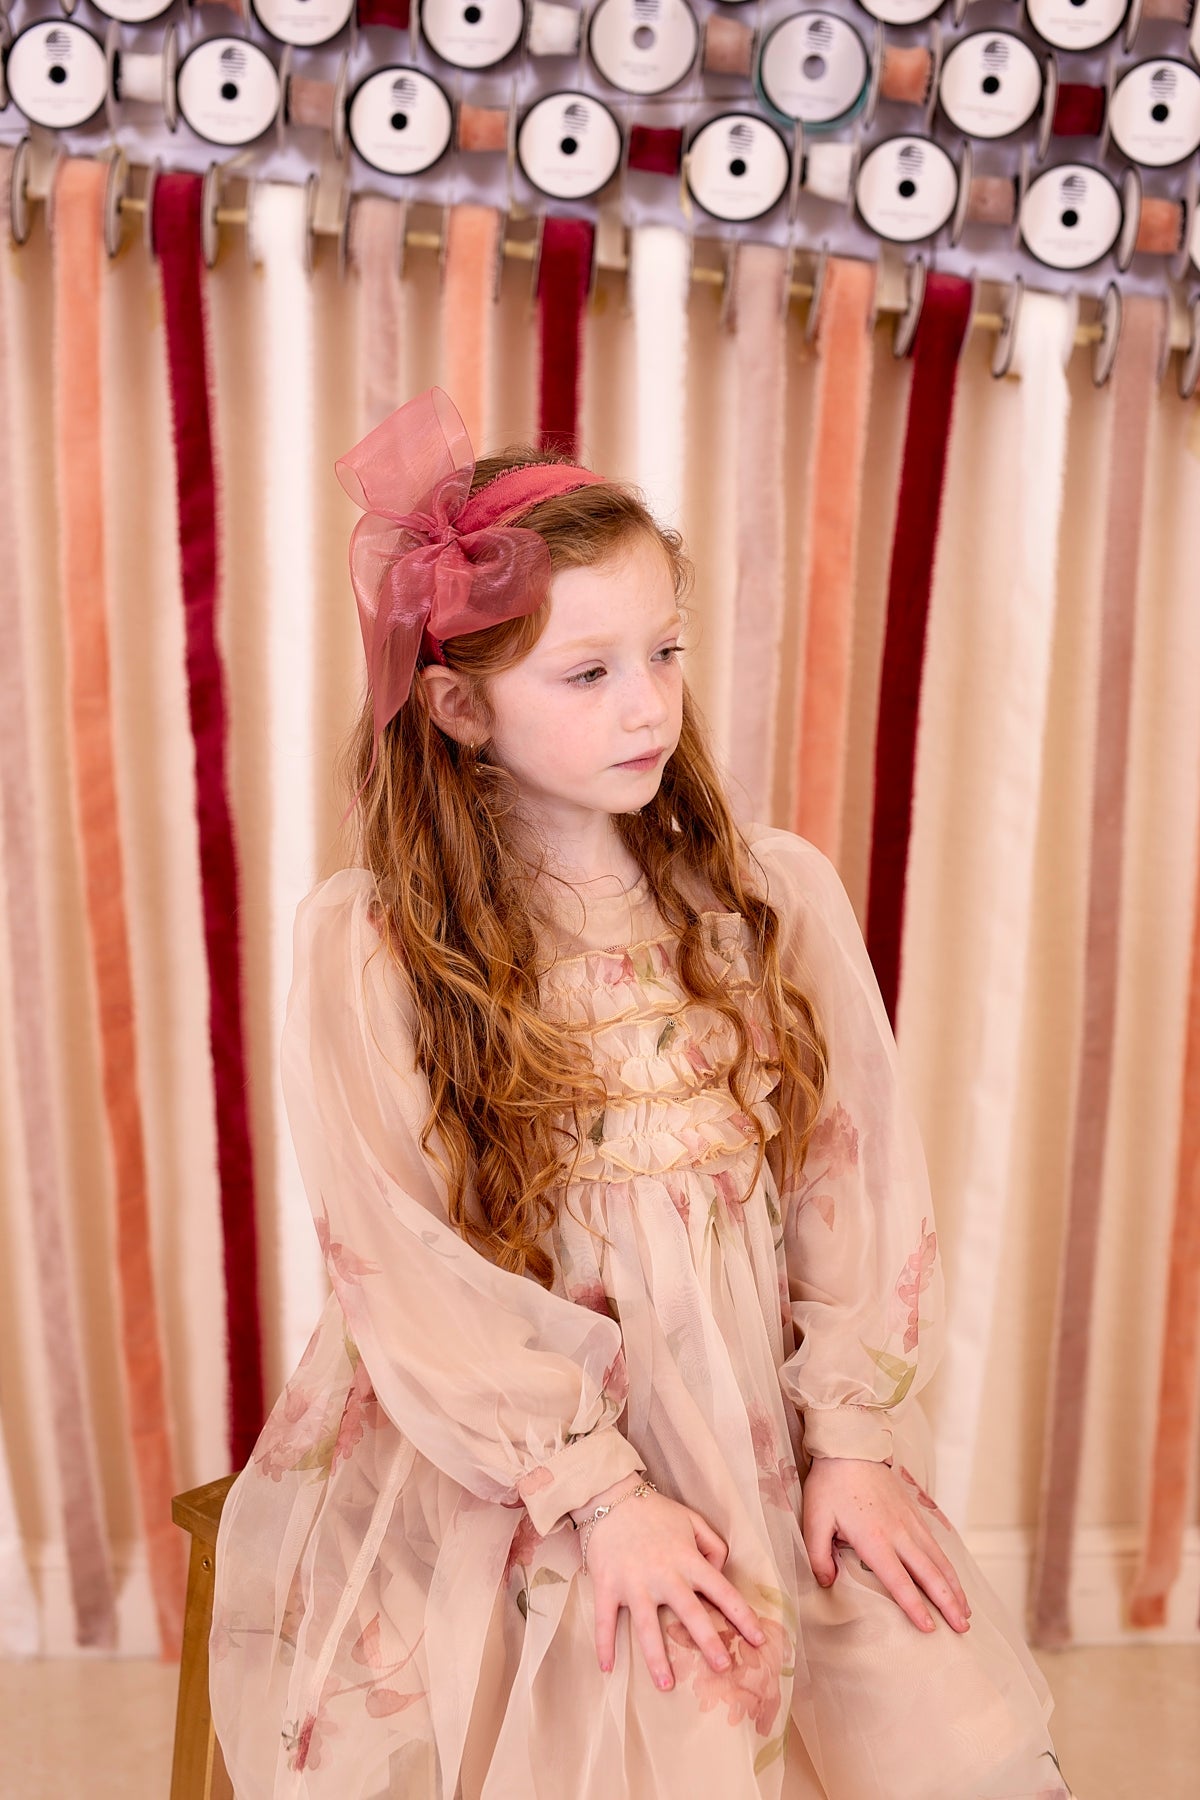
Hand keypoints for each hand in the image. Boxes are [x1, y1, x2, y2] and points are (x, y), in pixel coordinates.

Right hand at [578, 1478, 767, 1689]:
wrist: (610, 1496)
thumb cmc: (654, 1510)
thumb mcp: (691, 1520)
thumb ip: (713, 1545)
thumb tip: (720, 1572)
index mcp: (687, 1559)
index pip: (722, 1591)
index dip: (742, 1616)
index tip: (758, 1639)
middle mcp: (664, 1574)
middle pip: (690, 1614)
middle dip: (708, 1642)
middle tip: (723, 1668)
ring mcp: (634, 1582)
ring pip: (647, 1626)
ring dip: (656, 1658)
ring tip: (666, 1685)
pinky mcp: (608, 1585)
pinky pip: (606, 1619)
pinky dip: (605, 1644)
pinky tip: (608, 1667)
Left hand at [801, 1456, 971, 1634]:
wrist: (851, 1445)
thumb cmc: (830, 1483)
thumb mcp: (814, 1518)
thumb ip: (818, 1555)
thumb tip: (827, 1583)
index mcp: (874, 1539)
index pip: (899, 1581)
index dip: (915, 1607)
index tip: (930, 1629)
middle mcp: (899, 1533)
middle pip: (930, 1574)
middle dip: (948, 1603)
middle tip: (962, 1628)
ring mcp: (910, 1521)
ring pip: (939, 1559)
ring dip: (954, 1586)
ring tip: (966, 1611)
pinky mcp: (914, 1511)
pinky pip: (936, 1544)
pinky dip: (949, 1565)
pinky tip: (953, 1578)